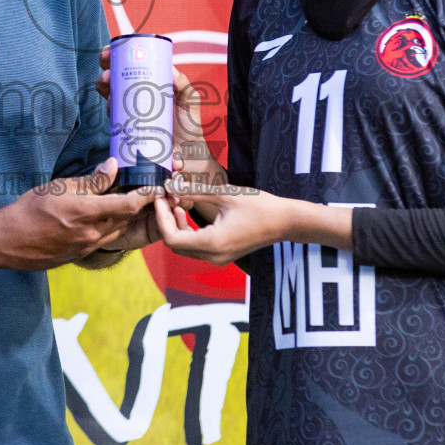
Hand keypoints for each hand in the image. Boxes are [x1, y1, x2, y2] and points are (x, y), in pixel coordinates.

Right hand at [0, 158, 156, 269]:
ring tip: (134, 204)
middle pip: (128, 220)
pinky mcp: (81, 255)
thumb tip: (113, 166)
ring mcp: (87, 247)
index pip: (129, 205)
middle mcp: (92, 233)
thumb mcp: (60, 187)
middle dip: (142, 207)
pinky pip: (104, 240)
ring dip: (128, 219)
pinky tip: (109, 218)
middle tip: (150, 194)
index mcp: (87, 212)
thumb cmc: (31, 209)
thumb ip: (90, 180)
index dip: (146, 196)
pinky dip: (112, 228)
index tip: (156, 186)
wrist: (10, 241)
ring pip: (118, 231)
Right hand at [95, 47, 223, 181]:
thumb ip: (184, 85)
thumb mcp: (190, 101)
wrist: (186, 155)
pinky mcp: (126, 127)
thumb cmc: (189, 125)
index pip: (131, 64)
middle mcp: (138, 94)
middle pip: (115, 76)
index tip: (110, 51)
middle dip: (106, 70)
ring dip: (104, 86)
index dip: (117, 54)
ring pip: (109, 93)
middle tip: (108, 72)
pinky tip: (112, 109)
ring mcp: (130, 110)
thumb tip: (171, 69)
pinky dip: (109, 109)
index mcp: (151, 82)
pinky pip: (113, 116)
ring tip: (108, 85)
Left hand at [153, 176, 286, 265]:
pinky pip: (195, 247)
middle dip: (166, 221)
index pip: (171, 238)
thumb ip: (194, 191)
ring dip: (176, 226)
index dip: (161, 218)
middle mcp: (212, 256)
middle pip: (174, 245)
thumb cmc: (258, 205)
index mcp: (212, 243)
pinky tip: (188, 212)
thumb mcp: (224, 194)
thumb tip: (170, 185)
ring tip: (177, 202)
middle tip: (166, 198)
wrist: (284, 221)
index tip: (160, 198)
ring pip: (183, 247)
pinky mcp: (222, 255)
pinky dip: (187, 231)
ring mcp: (218, 258)